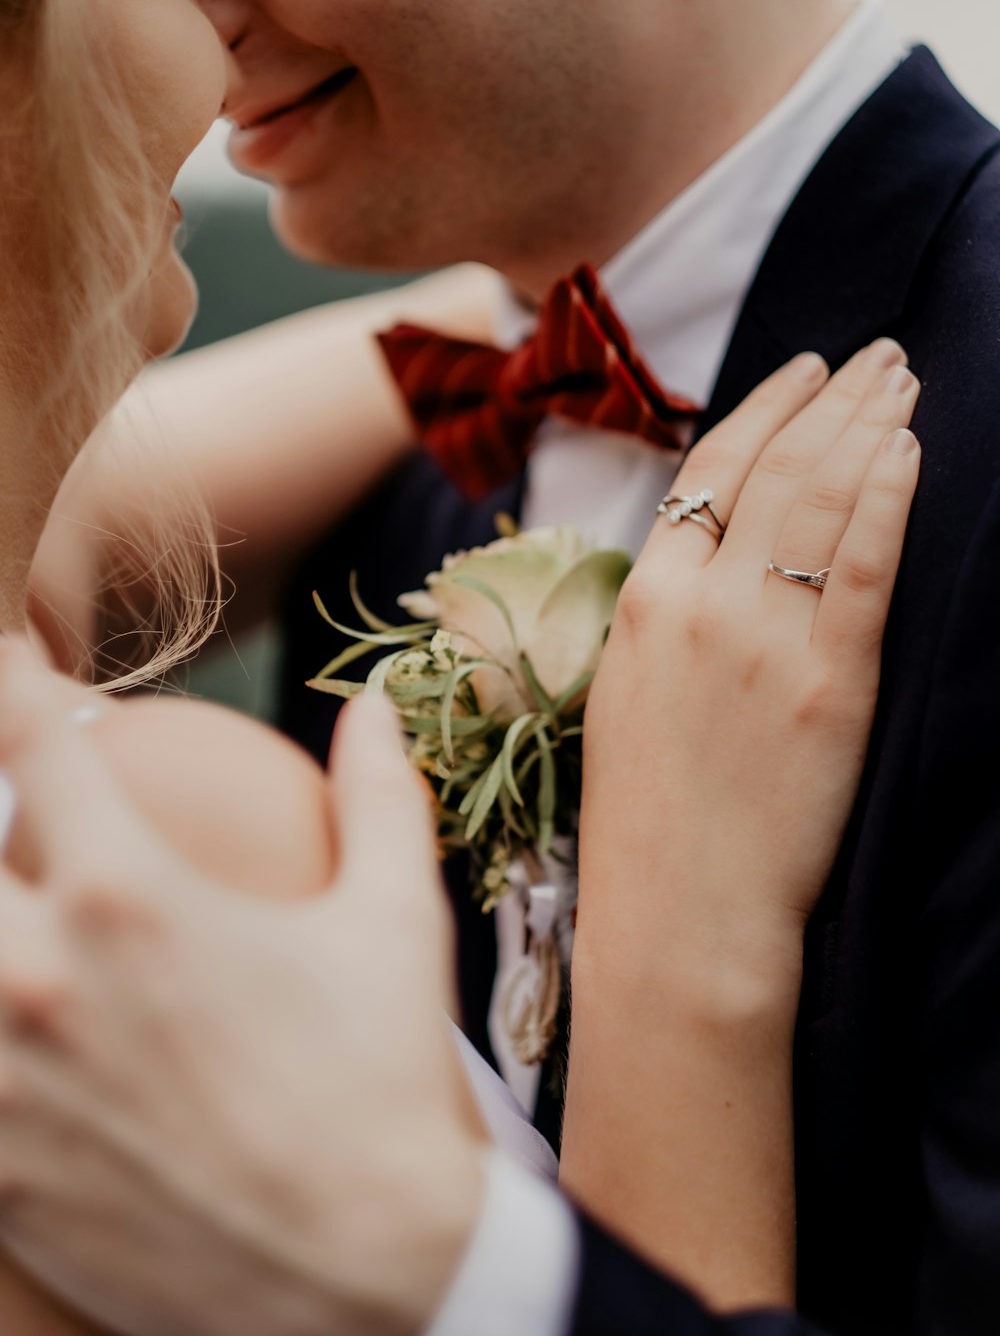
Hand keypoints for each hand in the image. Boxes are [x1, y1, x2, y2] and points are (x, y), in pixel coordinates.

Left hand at [0, 645, 482, 1335]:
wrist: (368, 1289)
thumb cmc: (381, 1088)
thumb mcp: (397, 924)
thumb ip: (377, 795)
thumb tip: (369, 703)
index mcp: (130, 894)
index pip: (31, 742)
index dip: (13, 683)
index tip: (13, 665)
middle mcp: (37, 975)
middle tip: (15, 814)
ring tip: (24, 920)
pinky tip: (18, 1031)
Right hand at [576, 340, 920, 994]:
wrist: (681, 912)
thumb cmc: (649, 818)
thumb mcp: (627, 692)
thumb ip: (667, 612)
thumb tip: (716, 552)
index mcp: (643, 599)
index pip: (710, 469)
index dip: (763, 407)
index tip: (804, 370)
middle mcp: (700, 603)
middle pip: (776, 468)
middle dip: (832, 398)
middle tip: (876, 353)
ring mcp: (764, 640)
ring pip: (822, 500)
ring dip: (869, 427)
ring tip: (901, 378)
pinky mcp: (828, 684)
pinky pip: (862, 566)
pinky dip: (888, 499)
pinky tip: (909, 451)